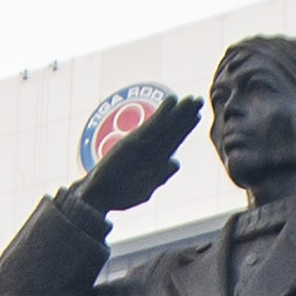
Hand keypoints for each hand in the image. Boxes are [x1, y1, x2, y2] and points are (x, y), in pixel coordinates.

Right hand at [79, 90, 203, 214]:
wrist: (99, 195)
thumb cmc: (119, 195)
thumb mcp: (145, 188)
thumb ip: (161, 176)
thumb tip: (175, 162)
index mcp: (154, 160)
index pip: (173, 140)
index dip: (185, 127)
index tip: (197, 115)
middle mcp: (149, 149)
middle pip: (171, 129)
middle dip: (185, 115)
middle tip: (197, 99)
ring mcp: (142, 144)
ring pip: (165, 125)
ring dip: (179, 111)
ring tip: (192, 99)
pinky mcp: (133, 141)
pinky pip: (151, 125)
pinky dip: (162, 113)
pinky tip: (172, 101)